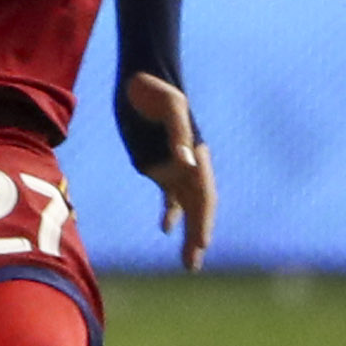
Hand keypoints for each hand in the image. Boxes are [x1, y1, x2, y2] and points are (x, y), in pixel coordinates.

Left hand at [125, 72, 215, 271]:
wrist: (142, 80)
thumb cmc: (157, 91)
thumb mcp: (170, 107)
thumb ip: (179, 134)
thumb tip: (185, 162)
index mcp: (197, 154)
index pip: (203, 194)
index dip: (203, 219)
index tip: (200, 242)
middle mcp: (189, 165)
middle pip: (197, 208)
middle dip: (197, 236)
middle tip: (193, 265)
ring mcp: (174, 167)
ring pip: (185, 207)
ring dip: (188, 232)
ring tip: (190, 260)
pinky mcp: (157, 165)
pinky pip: (169, 196)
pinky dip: (170, 213)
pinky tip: (166, 230)